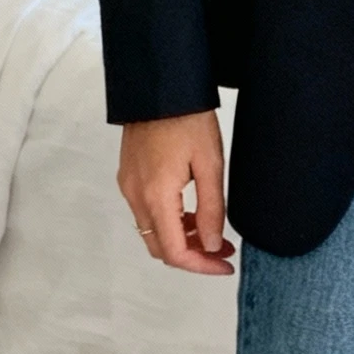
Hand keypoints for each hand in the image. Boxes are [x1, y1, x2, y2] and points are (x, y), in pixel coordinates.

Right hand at [118, 112, 234, 277]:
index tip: (225, 265)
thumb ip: (211, 211)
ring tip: (213, 232)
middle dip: (193, 256)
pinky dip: (170, 222)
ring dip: (181, 239)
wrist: (160, 87)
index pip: (175, 252)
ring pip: (153, 232)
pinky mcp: (129, 177)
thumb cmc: (187, 118)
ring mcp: (129, 186)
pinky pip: (147, 213)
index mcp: (156, 195)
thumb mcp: (210, 166)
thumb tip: (210, 246)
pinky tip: (193, 213)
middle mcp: (136, 196)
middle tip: (222, 252)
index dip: (202, 266)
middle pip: (160, 248)